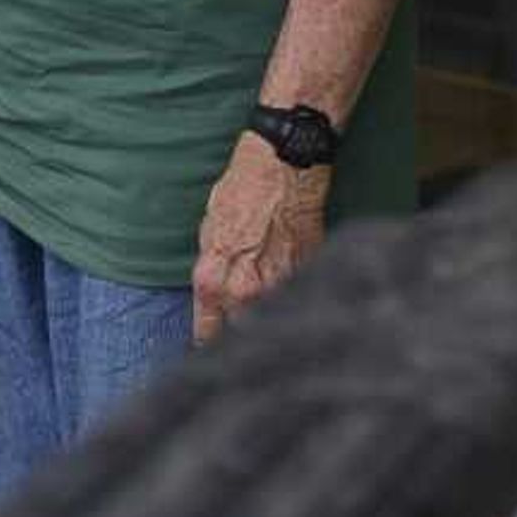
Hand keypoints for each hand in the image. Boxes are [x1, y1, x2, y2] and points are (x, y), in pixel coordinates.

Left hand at [192, 135, 330, 342]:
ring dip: (270, 323)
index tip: (213, 349)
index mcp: (213, 282)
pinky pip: (298, 299)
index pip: (207, 334)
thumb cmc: (241, 193)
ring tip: (271, 327)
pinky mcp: (309, 275)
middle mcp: (245, 291)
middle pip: (241, 336)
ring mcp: (280, 286)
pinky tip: (296, 303)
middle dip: (240, 340)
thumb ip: (213, 273)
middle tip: (242, 343)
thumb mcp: (208, 233)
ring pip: (272, 321)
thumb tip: (214, 303)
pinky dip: (295, 303)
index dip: (209, 344)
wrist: (285, 167)